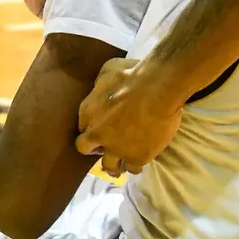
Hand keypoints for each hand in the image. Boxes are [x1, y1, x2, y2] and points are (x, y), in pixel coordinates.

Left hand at [76, 57, 184, 176]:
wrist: (156, 89)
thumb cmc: (133, 74)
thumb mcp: (109, 70)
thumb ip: (100, 83)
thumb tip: (100, 87)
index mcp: (88, 112)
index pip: (82, 127)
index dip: (92, 128)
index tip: (101, 128)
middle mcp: (97, 134)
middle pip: (86, 149)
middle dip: (95, 149)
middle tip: (108, 147)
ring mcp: (116, 148)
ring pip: (109, 166)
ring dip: (115, 164)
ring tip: (124, 161)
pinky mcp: (136, 157)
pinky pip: (132, 169)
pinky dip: (136, 164)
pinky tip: (142, 158)